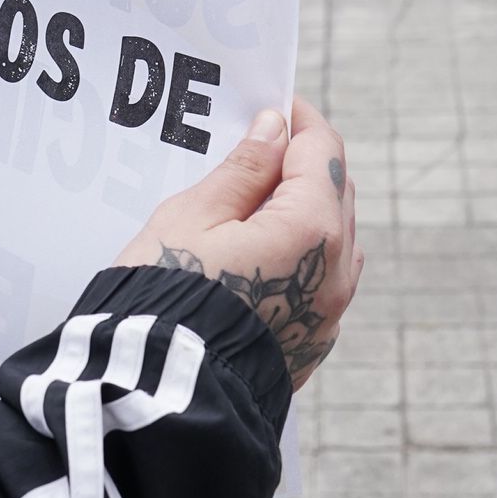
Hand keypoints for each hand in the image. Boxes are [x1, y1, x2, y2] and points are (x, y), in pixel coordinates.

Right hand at [115, 97, 362, 390]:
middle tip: (253, 149)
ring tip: (247, 205)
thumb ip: (242, 170)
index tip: (270, 105)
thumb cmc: (165, 295)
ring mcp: (330, 313)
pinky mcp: (314, 343)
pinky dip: (299, 256)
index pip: (322, 151)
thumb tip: (274, 129)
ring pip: (333, 239)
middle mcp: (337, 271)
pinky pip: (320, 282)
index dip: (297, 121)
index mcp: (313, 228)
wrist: (158, 392)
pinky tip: (253, 256)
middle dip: (301, 164)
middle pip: (336, 192)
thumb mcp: (193, 217)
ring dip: (303, 211)